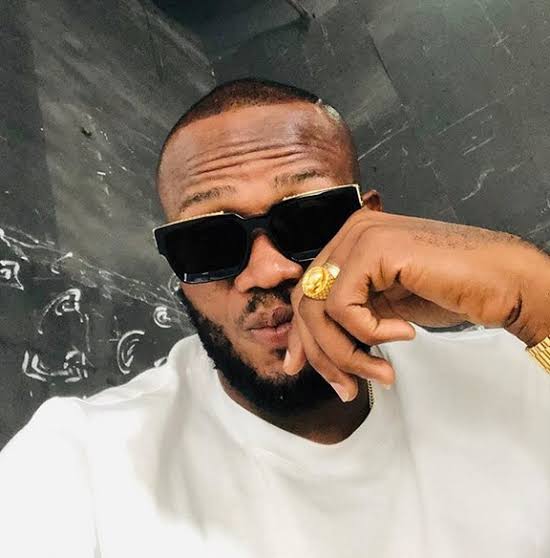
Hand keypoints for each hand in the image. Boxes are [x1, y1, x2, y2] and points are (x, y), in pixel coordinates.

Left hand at [283, 207, 548, 400]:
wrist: (503, 282)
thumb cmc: (451, 293)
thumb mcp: (383, 310)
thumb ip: (347, 319)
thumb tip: (310, 351)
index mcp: (349, 245)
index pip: (307, 294)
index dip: (302, 336)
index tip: (299, 368)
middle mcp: (350, 234)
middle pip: (305, 302)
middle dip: (322, 354)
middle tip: (348, 388)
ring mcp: (361, 236)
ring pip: (318, 308)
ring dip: (346, 354)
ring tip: (381, 372)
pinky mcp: (375, 247)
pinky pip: (343, 306)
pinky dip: (369, 332)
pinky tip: (404, 333)